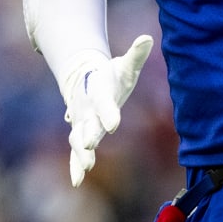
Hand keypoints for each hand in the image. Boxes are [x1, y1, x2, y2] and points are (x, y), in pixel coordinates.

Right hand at [59, 36, 153, 186]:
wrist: (85, 81)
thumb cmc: (111, 75)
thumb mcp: (124, 66)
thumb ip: (135, 55)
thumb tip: (147, 38)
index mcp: (99, 93)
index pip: (104, 103)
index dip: (109, 113)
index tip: (114, 124)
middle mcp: (87, 110)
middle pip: (87, 123)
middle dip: (89, 134)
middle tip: (91, 144)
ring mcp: (81, 124)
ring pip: (77, 139)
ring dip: (80, 153)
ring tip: (86, 167)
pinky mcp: (80, 135)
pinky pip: (75, 153)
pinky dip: (75, 167)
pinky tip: (77, 183)